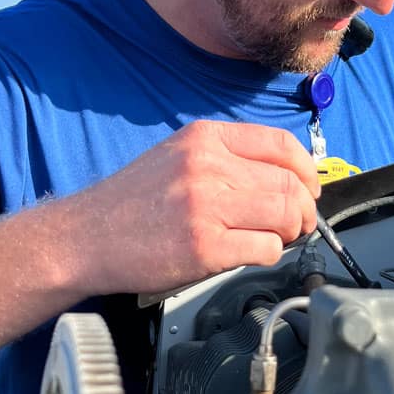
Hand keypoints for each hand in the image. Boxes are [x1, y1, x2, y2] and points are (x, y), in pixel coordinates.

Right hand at [69, 121, 320, 295]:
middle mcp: (207, 166)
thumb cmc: (132, 202)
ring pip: (285, 215)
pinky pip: (265, 249)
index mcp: (205, 138)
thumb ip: (226, 159)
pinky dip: (268, 254)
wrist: (86, 237)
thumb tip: (284, 179)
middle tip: (296, 224)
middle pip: (289, 184)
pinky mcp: (204, 247)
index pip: (281, 146)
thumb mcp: (177, 156)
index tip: (308, 189)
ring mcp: (206, 207)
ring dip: (290, 232)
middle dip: (303, 209)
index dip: (306, 171)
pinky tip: (249, 253)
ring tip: (275, 238)